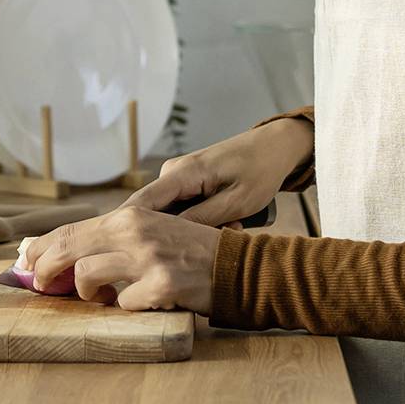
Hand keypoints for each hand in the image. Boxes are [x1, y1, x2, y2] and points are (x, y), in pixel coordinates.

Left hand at [20, 206, 221, 313]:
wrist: (236, 266)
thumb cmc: (189, 251)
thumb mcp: (150, 232)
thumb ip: (113, 240)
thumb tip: (65, 255)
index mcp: (129, 216)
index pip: (70, 229)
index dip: (41, 247)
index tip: (24, 261)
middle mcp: (134, 231)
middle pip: (67, 249)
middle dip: (44, 270)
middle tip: (40, 286)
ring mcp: (147, 258)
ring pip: (87, 276)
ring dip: (86, 294)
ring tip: (100, 298)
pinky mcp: (161, 286)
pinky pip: (123, 304)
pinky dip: (127, 309)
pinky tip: (142, 304)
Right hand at [123, 119, 309, 227]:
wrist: (275, 146)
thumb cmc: (261, 170)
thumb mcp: (237, 201)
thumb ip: (202, 219)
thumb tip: (169, 239)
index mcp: (182, 173)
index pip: (140, 204)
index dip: (129, 230)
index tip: (131, 257)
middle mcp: (172, 172)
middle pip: (156, 215)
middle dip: (182, 235)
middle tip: (224, 235)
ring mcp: (178, 177)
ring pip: (173, 215)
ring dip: (197, 228)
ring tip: (235, 225)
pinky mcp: (186, 182)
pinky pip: (183, 208)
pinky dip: (202, 220)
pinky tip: (230, 220)